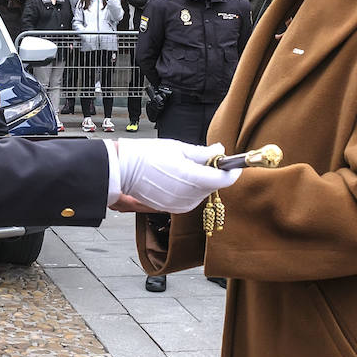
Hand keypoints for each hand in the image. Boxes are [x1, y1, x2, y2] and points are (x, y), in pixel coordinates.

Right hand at [111, 139, 241, 212]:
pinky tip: (177, 179)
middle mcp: (188, 195)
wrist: (123, 170)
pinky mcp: (172, 209)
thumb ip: (203, 153)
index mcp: (192, 177)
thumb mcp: (178, 148)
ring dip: (201, 182)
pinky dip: (190, 190)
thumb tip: (220, 150)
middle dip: (214, 173)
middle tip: (204, 159)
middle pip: (213, 186)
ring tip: (186, 169)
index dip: (232, 171)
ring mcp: (180, 204)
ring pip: (202, 194)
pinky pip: (190, 200)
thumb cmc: (147, 155)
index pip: (224, 179)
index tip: (233, 164)